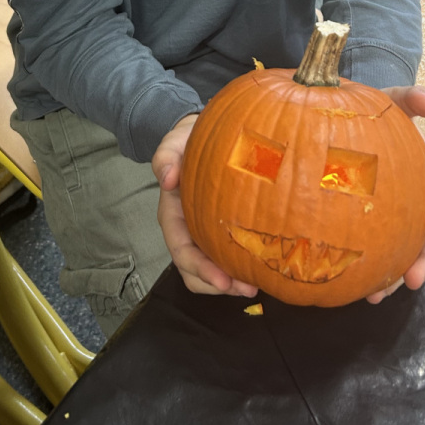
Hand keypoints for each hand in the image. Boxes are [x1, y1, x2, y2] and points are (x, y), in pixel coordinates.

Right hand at [152, 113, 258, 298]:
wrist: (200, 136)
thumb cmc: (186, 141)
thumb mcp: (173, 143)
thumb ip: (165, 157)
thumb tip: (167, 179)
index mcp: (173, 215)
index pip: (181, 250)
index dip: (200, 269)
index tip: (222, 280)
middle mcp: (186, 229)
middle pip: (194, 270)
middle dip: (218, 285)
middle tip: (248, 288)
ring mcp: (203, 232)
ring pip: (210, 270)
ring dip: (230, 282)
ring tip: (255, 284)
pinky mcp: (220, 230)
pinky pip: (226, 256)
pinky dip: (239, 266)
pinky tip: (258, 265)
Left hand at [364, 85, 424, 304]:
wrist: (345, 124)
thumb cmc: (374, 114)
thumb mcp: (390, 100)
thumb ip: (408, 96)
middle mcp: (421, 202)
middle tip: (413, 277)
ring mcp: (401, 219)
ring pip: (411, 253)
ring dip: (402, 276)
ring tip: (382, 293)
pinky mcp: (379, 230)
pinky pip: (386, 256)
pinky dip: (379, 274)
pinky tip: (363, 290)